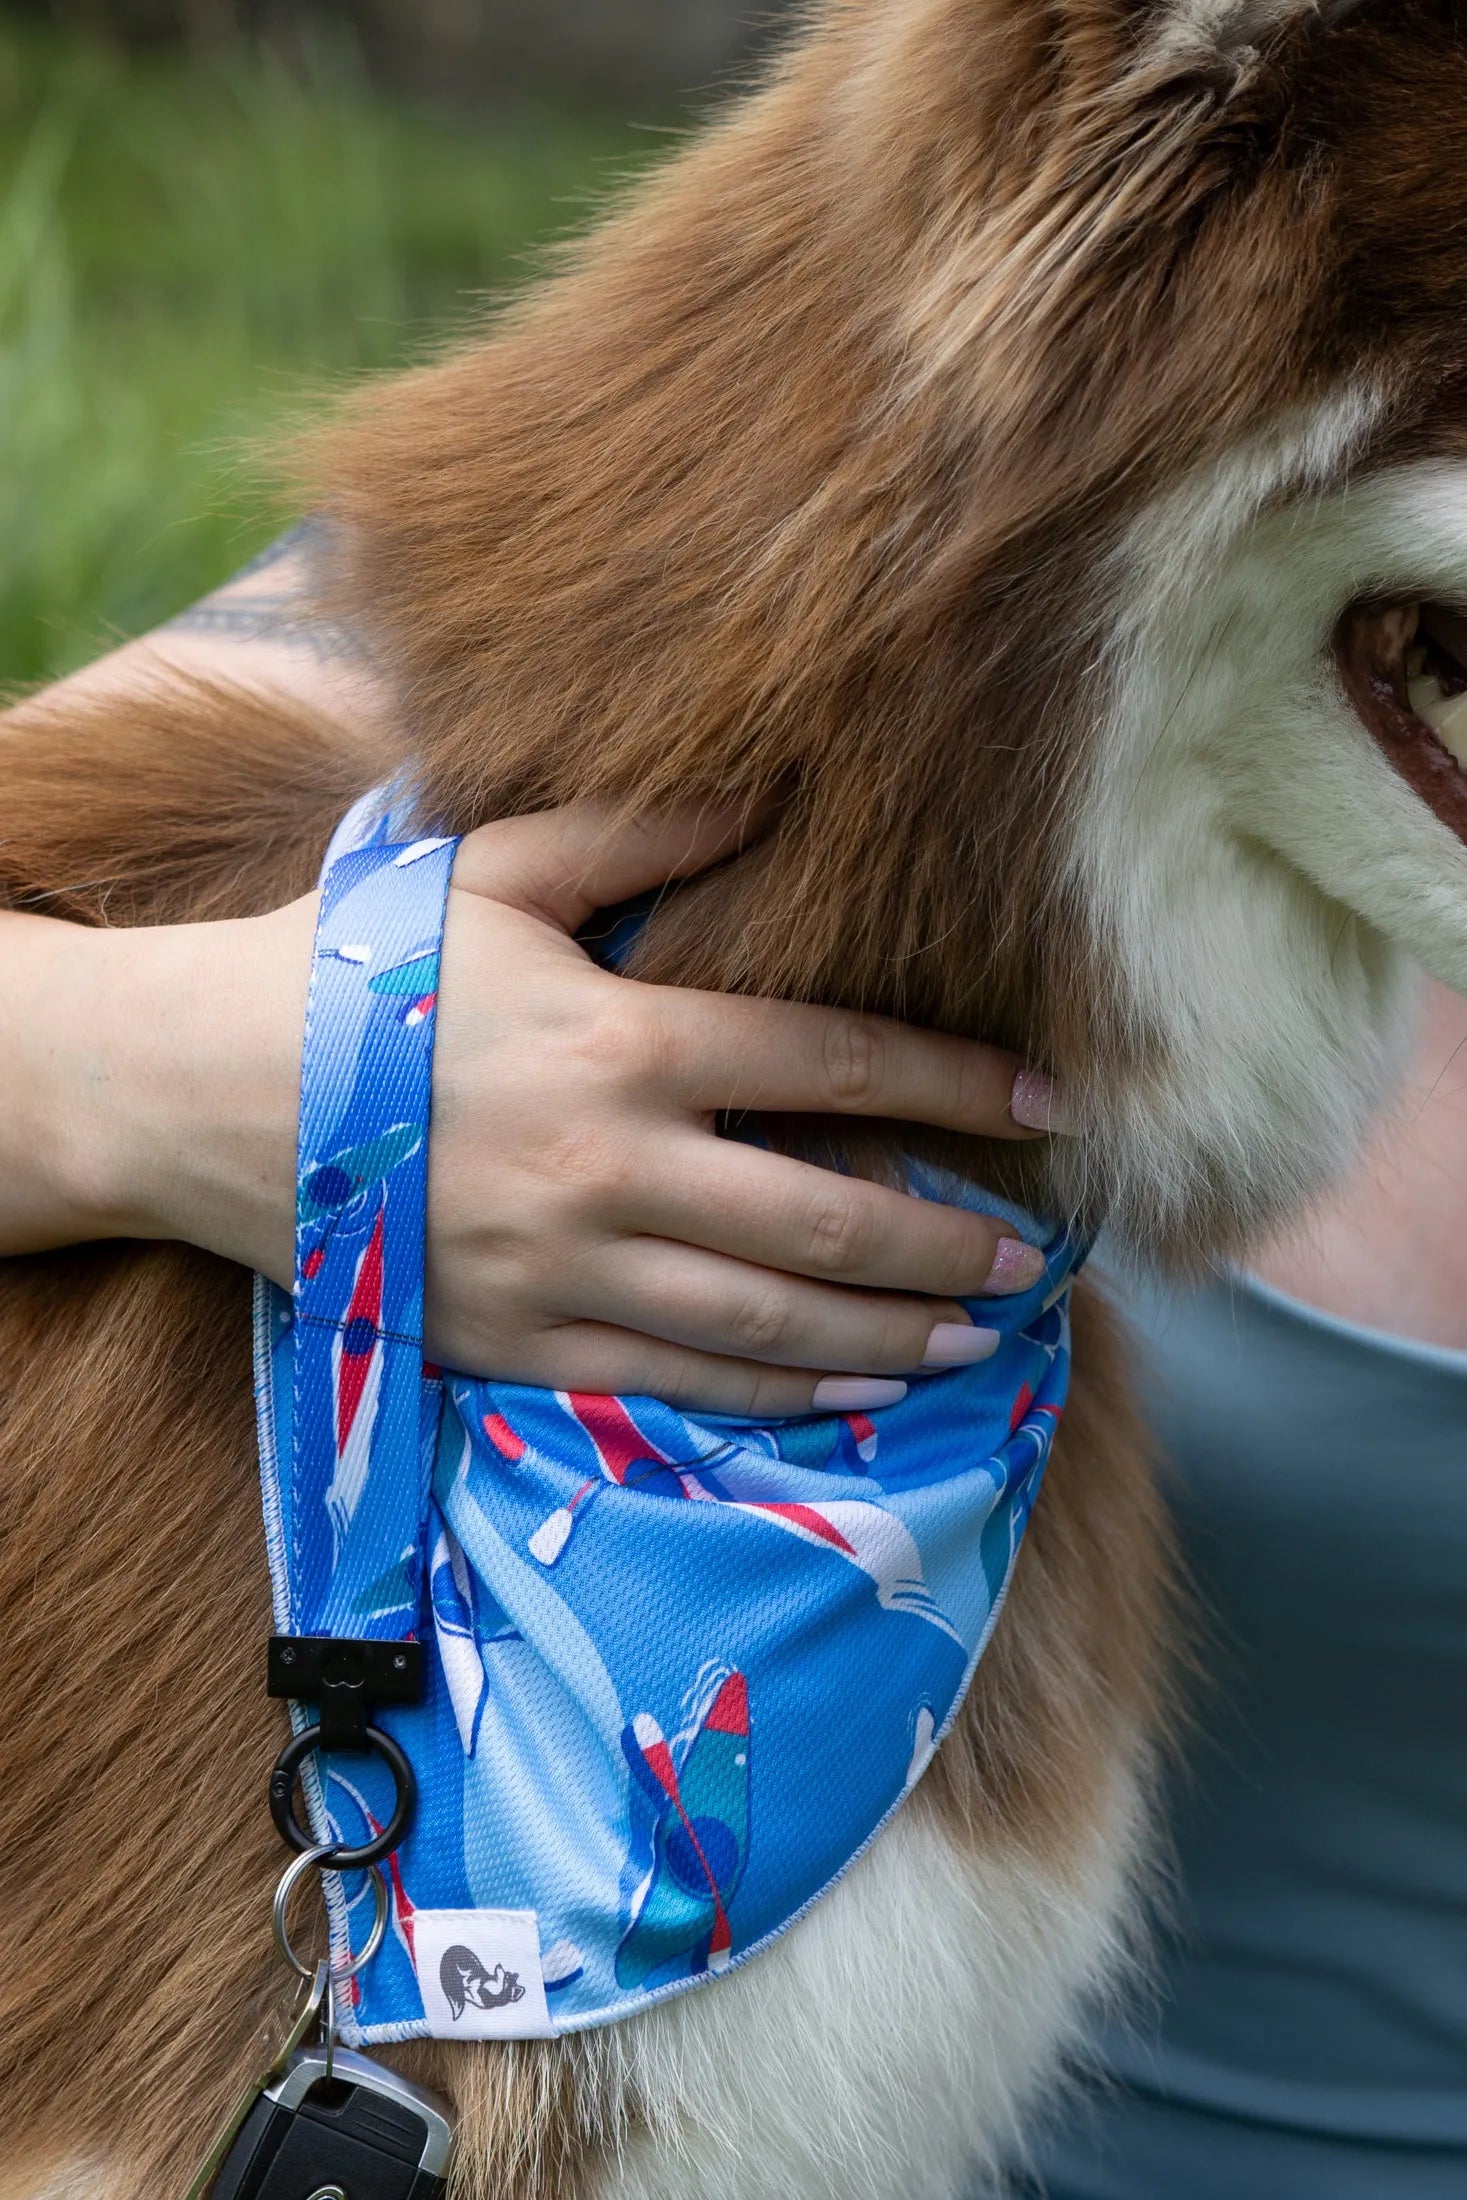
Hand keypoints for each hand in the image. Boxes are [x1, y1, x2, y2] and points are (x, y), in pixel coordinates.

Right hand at [23, 806, 1063, 1413]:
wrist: (206, 1097)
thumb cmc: (362, 972)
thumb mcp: (491, 874)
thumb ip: (635, 839)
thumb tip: (764, 802)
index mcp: (620, 1041)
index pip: (830, 1064)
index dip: (953, 1085)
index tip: (1044, 1104)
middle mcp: (611, 1167)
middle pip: (826, 1216)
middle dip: (947, 1242)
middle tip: (1033, 1257)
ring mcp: (567, 1270)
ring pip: (768, 1319)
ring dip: (890, 1334)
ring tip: (977, 1339)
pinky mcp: (522, 1341)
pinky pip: (679, 1381)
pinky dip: (779, 1390)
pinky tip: (852, 1392)